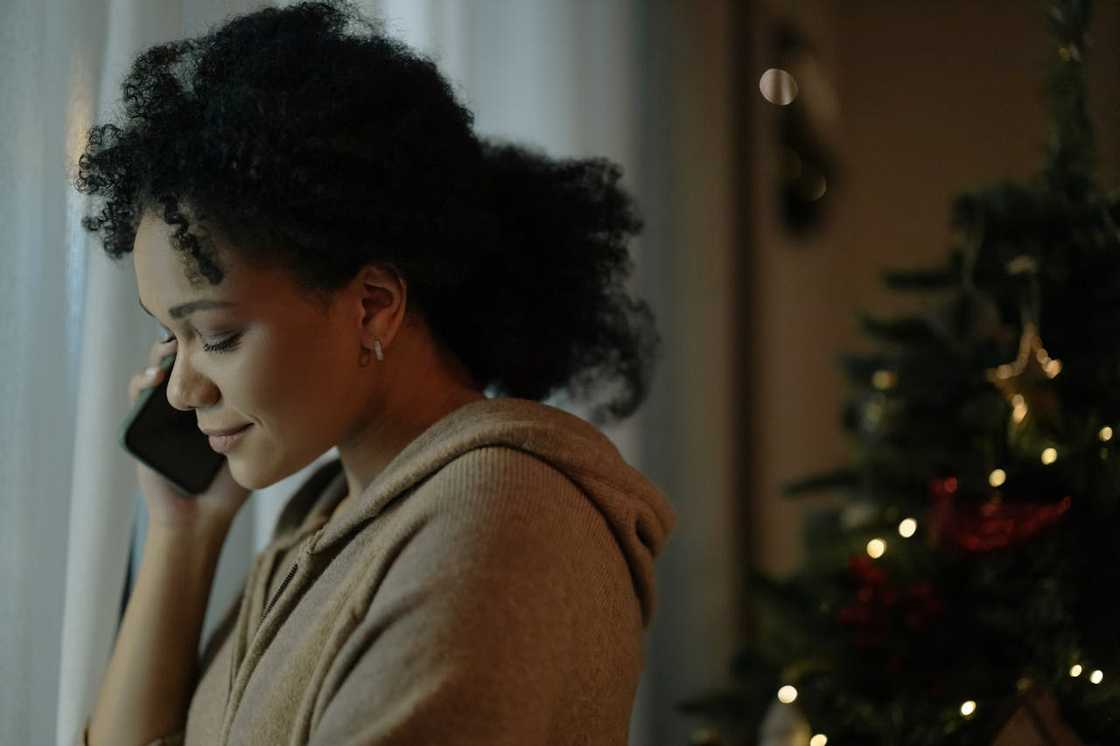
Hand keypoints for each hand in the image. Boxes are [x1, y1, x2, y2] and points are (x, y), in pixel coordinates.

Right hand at [128, 337, 251, 532]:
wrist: (199, 516)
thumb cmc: (232, 482)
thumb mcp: (252, 445)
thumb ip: (261, 420)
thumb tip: (285, 381)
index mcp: (218, 400)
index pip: (216, 359)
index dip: (218, 341)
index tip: (226, 332)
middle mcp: (192, 399)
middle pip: (188, 355)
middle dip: (189, 339)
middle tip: (196, 335)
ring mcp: (166, 407)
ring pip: (160, 366)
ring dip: (163, 355)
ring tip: (173, 354)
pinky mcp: (140, 421)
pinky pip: (137, 392)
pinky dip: (142, 381)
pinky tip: (155, 380)